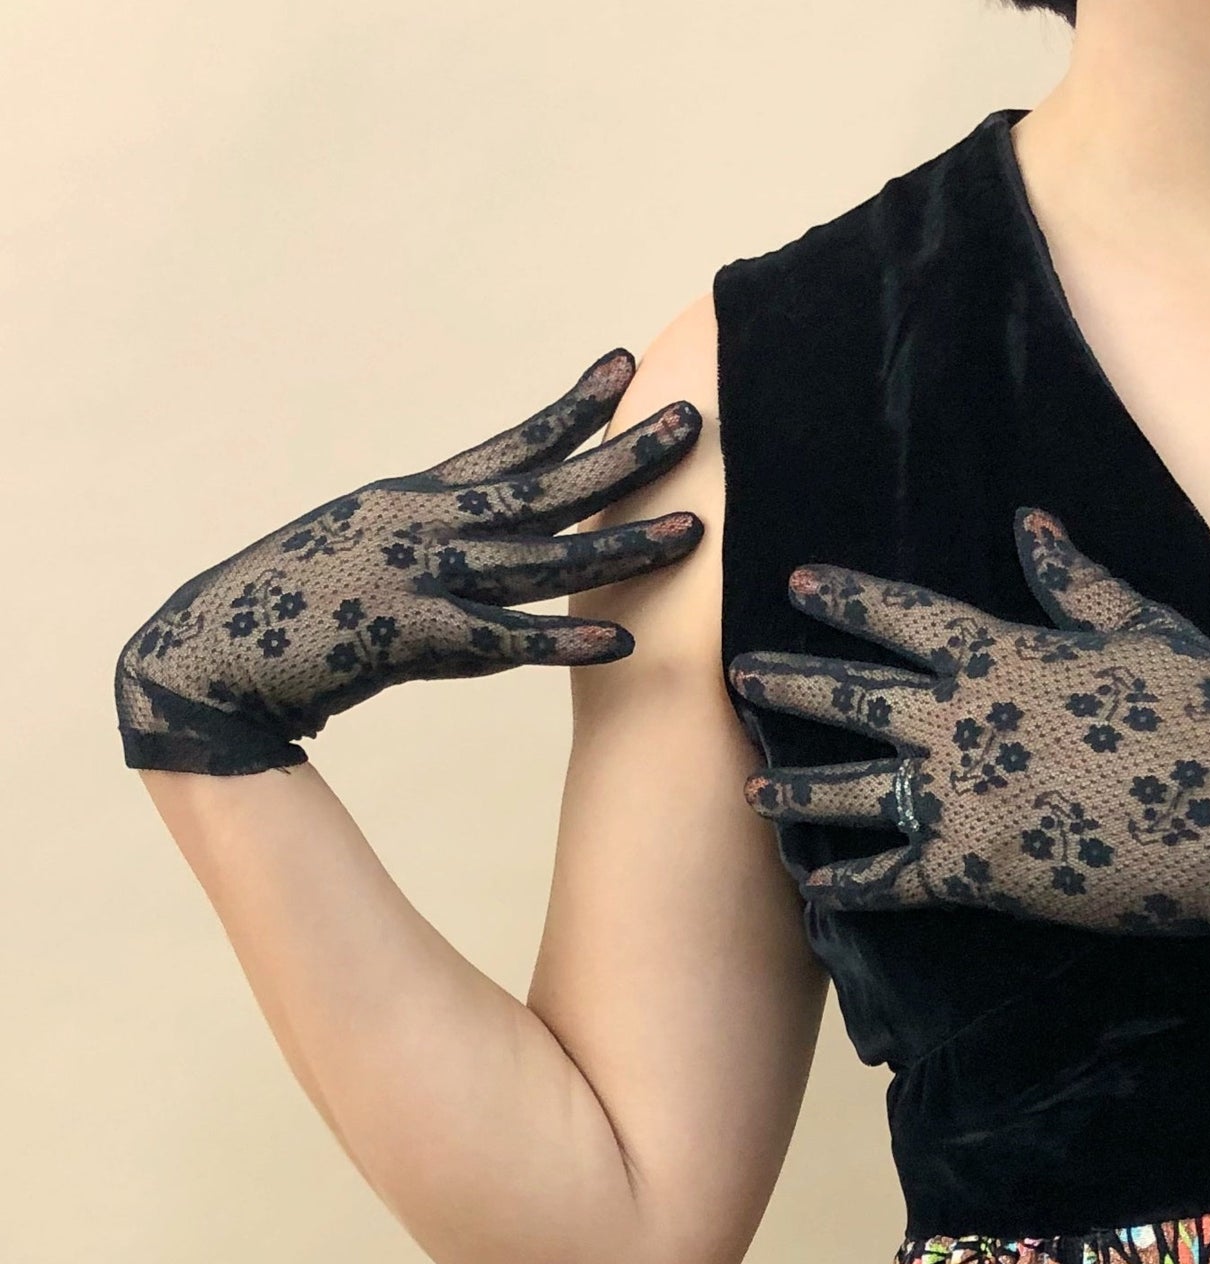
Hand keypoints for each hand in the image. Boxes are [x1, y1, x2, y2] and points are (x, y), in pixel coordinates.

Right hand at [115, 349, 703, 774]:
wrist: (216, 653)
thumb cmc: (296, 614)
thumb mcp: (370, 569)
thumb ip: (442, 576)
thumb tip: (506, 605)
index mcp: (415, 500)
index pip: (510, 445)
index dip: (570, 408)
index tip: (624, 366)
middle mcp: (425, 526)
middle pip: (546, 486)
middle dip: (623, 455)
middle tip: (694, 420)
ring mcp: (419, 576)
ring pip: (541, 556)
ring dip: (619, 544)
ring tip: (691, 530)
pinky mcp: (409, 635)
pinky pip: (503, 639)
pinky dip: (562, 642)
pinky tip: (621, 643)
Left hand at [730, 509, 1209, 987]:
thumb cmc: (1201, 713)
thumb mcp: (1143, 627)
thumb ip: (1075, 579)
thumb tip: (1028, 523)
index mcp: (997, 655)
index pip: (900, 615)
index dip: (847, 596)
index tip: (799, 582)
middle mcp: (957, 723)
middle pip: (850, 697)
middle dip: (789, 684)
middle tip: (738, 675)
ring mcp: (956, 800)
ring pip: (851, 791)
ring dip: (798, 789)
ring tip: (753, 790)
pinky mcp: (970, 872)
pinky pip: (890, 881)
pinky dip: (850, 887)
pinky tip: (814, 888)